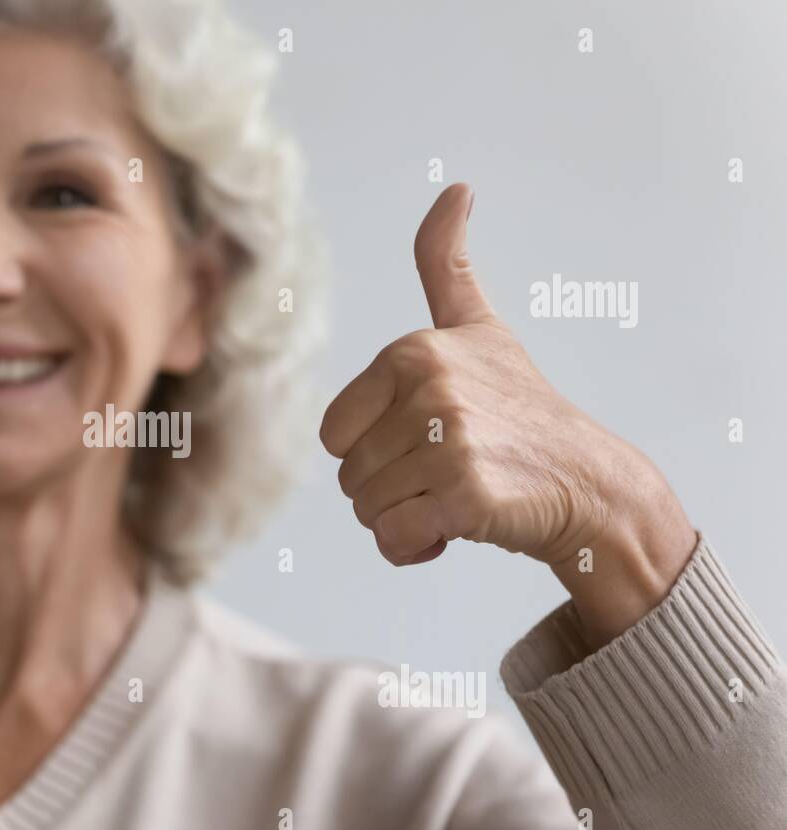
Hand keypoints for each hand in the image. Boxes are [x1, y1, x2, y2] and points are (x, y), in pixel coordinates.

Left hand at [319, 184, 695, 644]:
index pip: (334, 435)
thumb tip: (455, 188)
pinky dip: (416, 547)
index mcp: (411, 351)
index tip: (427, 439)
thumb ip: (447, 263)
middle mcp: (428, 389)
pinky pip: (395, 539)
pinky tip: (455, 531)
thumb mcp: (479, 326)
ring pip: (368, 511)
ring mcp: (450, 442)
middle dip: (390, 489)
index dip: (373, 451)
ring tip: (456, 495)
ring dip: (404, 519)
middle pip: (349, 476)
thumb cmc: (522, 407)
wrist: (590, 481)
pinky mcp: (467, 496)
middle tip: (448, 472)